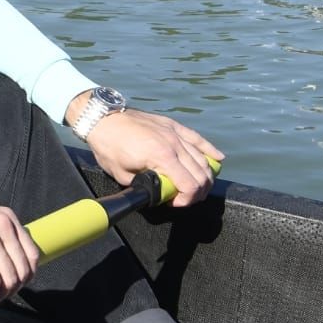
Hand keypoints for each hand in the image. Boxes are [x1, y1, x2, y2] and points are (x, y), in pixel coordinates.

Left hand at [76, 107, 221, 207]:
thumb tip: (158, 195)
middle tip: (187, 199)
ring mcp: (175, 133)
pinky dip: (210, 150)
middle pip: (201, 173)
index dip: (186, 200)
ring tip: (200, 187)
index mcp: (161, 157)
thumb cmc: (109, 147)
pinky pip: (197, 138)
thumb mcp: (123, 175)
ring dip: (205, 176)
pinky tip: (219, 159)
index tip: (174, 203)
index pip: (189, 185)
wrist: (102, 119)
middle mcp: (174, 144)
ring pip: (202, 158)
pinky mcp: (173, 125)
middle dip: (198, 191)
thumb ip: (144, 187)